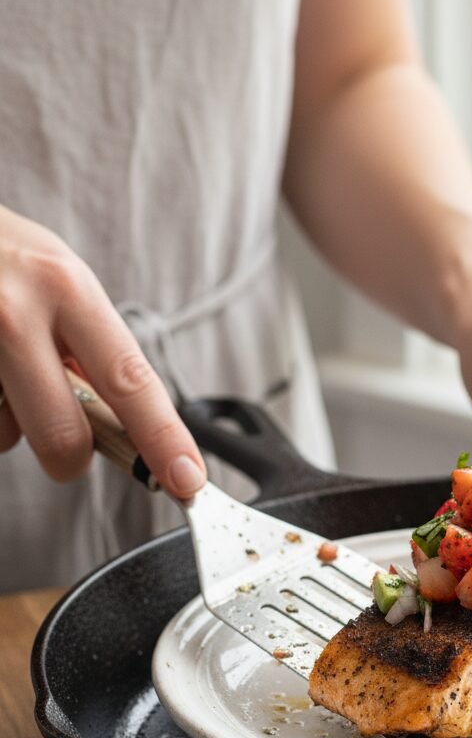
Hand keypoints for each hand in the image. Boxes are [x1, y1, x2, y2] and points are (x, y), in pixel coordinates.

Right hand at [0, 205, 205, 496]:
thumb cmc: (7, 259)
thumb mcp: (62, 283)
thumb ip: (94, 349)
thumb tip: (129, 427)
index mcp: (68, 290)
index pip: (130, 382)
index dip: (162, 438)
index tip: (187, 478)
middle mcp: (17, 314)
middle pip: (64, 435)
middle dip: (73, 458)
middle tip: (72, 446)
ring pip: (9, 436)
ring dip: (15, 424)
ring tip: (7, 373)